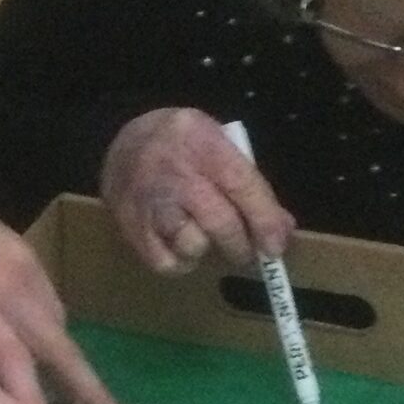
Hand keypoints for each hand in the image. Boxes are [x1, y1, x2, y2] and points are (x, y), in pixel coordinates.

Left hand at [0, 125, 123, 403]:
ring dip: (75, 364)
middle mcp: (6, 285)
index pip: (12, 363)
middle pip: (58, 346)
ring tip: (92, 402)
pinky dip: (57, 334)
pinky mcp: (25, 253)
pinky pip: (51, 302)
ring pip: (59, 324)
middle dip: (88, 388)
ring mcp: (21, 266)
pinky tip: (55, 357)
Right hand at [101, 109, 293, 272]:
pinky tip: (180, 245)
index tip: (276, 247)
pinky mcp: (130, 227)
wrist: (121, 145)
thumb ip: (248, 184)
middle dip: (240, 246)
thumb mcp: (217, 144)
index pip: (240, 184)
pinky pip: (165, 263)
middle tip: (246, 252)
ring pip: (192, 245)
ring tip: (202, 237)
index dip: (264, 219)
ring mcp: (148, 200)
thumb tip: (281, 230)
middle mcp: (173, 170)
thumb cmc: (182, 148)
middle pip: (219, 221)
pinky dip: (180, 262)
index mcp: (201, 141)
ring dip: (205, 249)